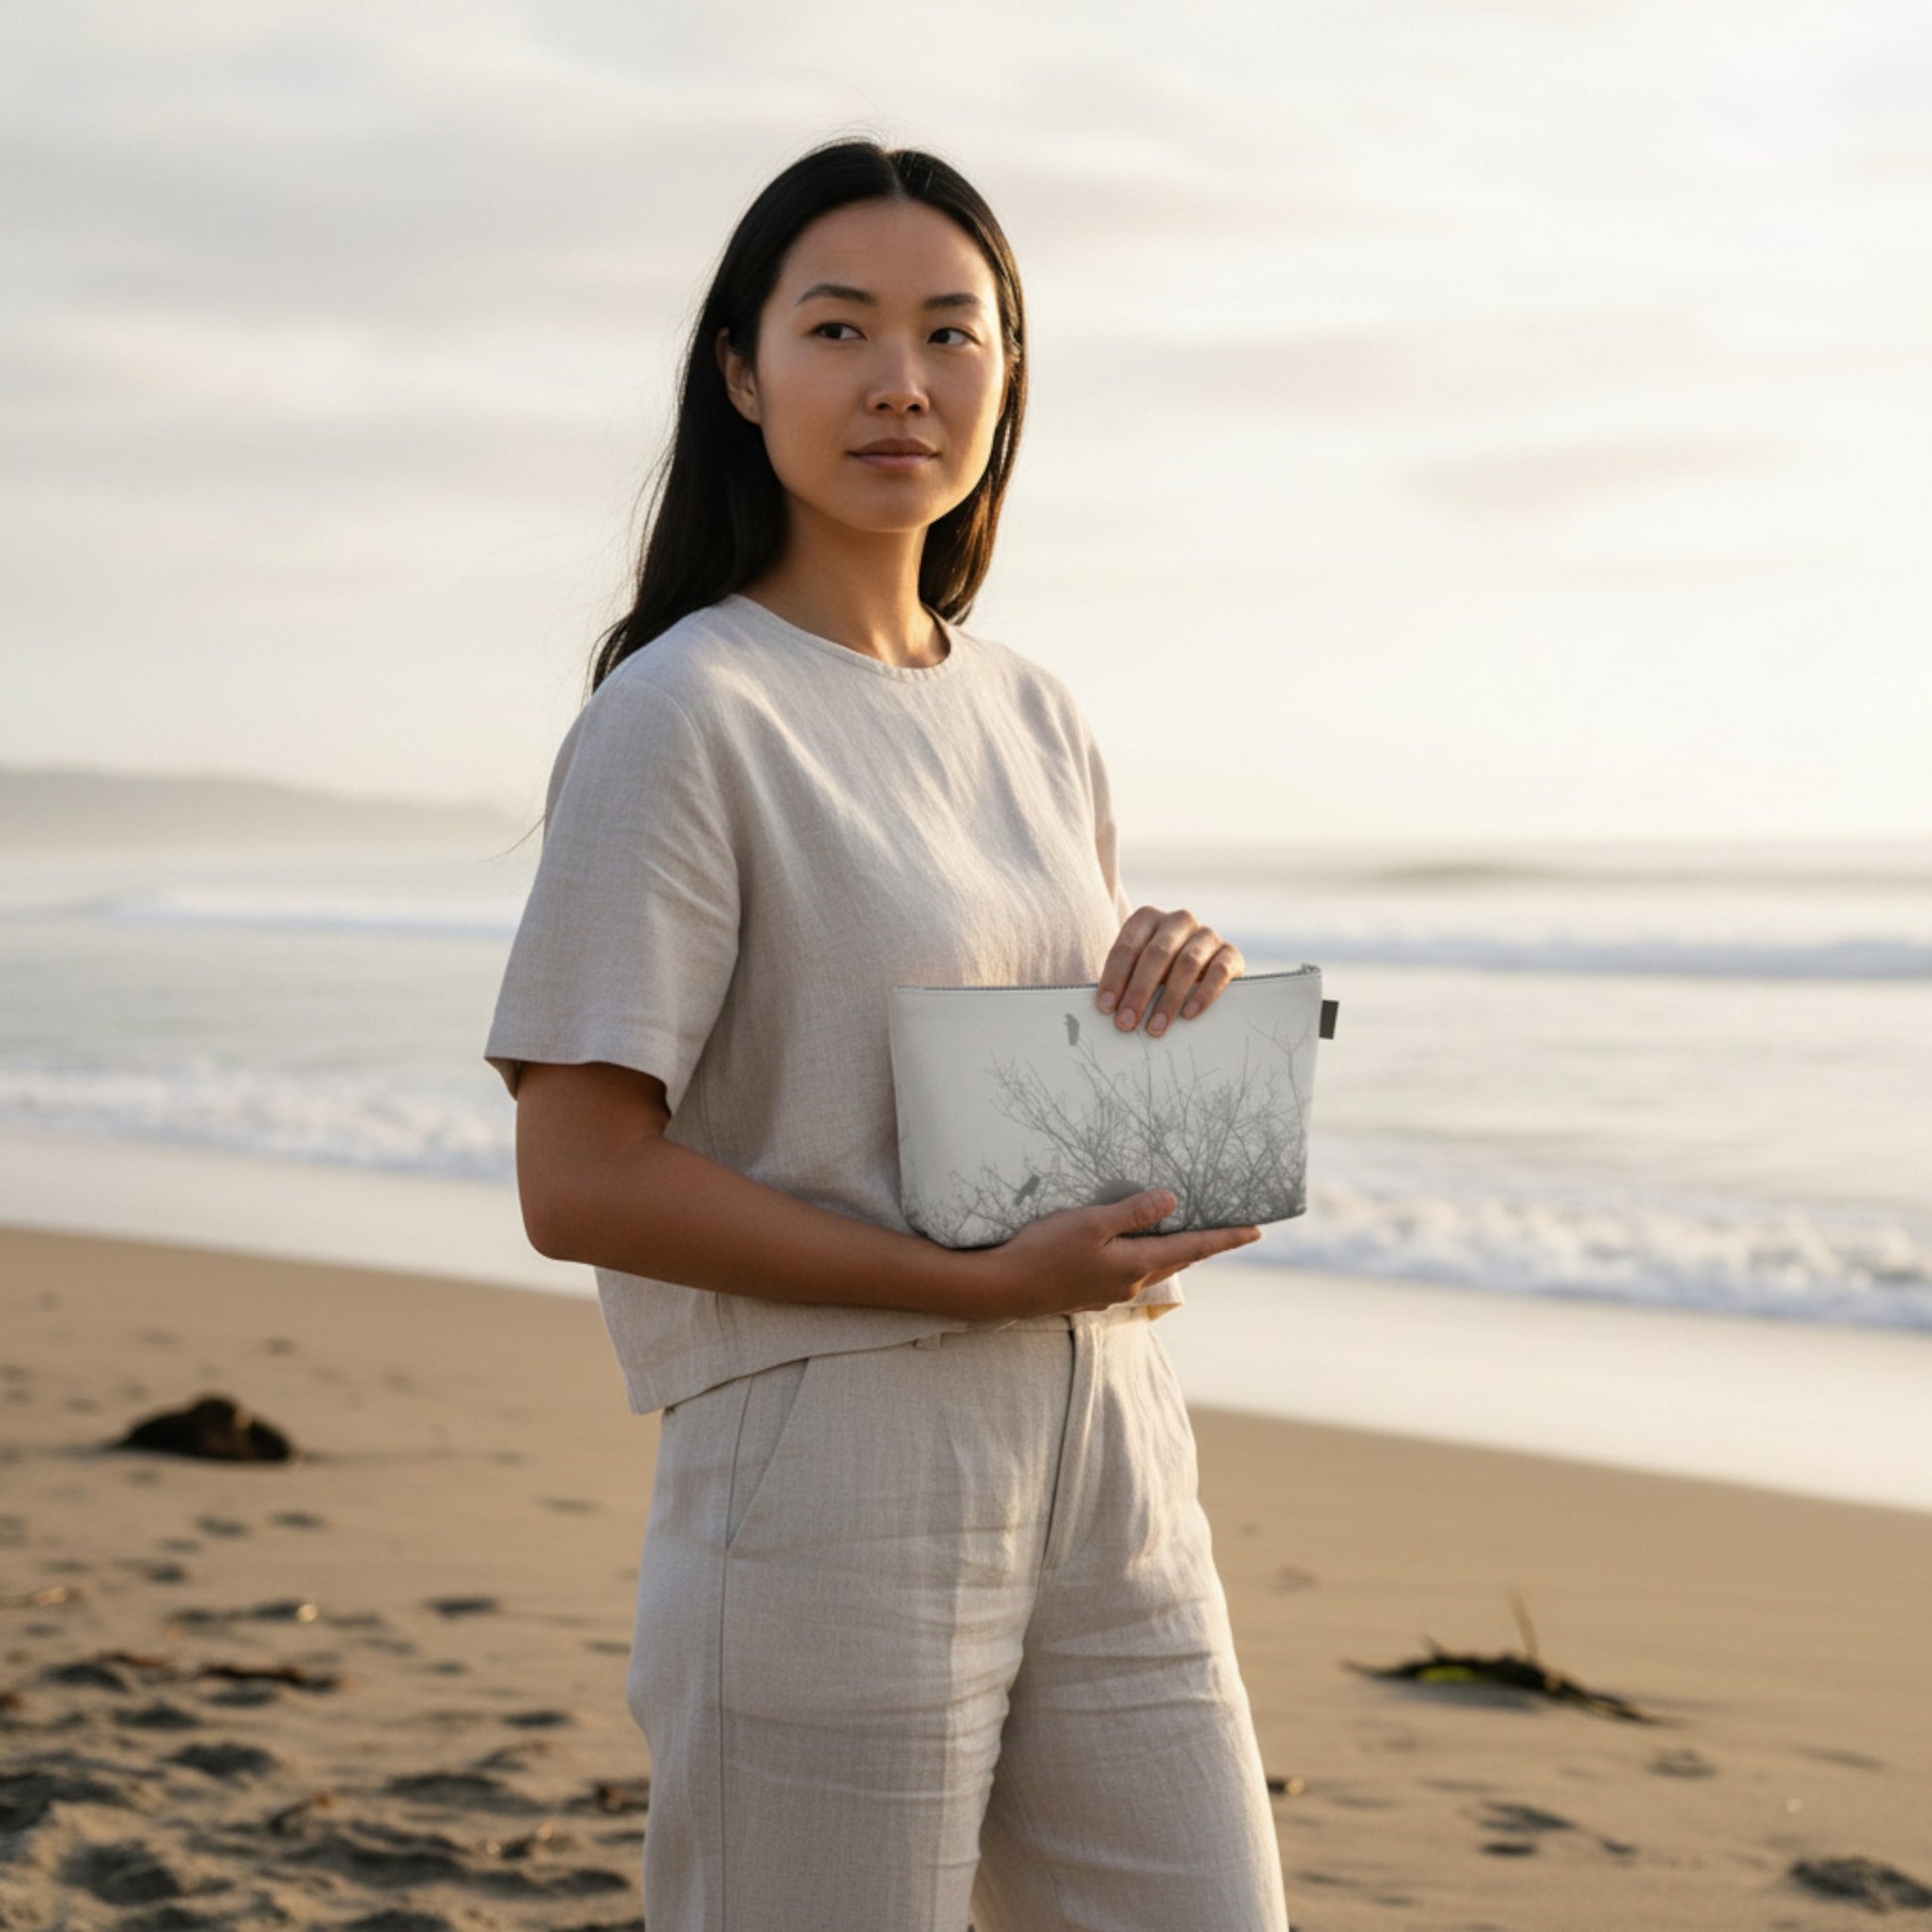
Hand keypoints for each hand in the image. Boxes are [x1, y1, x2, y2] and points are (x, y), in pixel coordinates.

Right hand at [966, 1189, 1261, 1321]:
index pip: (1193, 1247)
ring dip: (1171, 1251)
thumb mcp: (1090, 1222)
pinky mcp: (1087, 1294)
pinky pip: (1126, 1274)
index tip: (1256, 1231)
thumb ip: (1132, 1213)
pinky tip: (1128, 1251)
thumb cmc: (1044, 1251)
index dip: (1226, 1238)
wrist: (1002, 1290)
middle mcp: (1129, 1284)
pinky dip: (1139, 1259)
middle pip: (1177, 1259)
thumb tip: (1172, 1200)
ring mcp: (1108, 1293)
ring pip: (1151, 1268)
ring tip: (1183, 1235)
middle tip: (1227, 1231)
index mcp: (1136, 1264)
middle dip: (1203, 1245)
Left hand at [1096, 906, 1244, 1037]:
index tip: (1106, 1008)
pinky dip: (1203, 994)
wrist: (1203, 971)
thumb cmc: (1158, 974)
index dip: (1114, 978)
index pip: (1127, 946)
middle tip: (1127, 1022)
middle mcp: (1178, 920)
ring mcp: (1207, 934)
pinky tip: (1189, 1014)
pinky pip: (1219, 971)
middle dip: (1139, 991)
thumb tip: (1106, 1009)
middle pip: (1156, 954)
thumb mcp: (1138, 971)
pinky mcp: (1230, 953)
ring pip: (1187, 963)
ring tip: (1155, 1027)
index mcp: (1147, 918)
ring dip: (1169, 998)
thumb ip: (1123, 983)